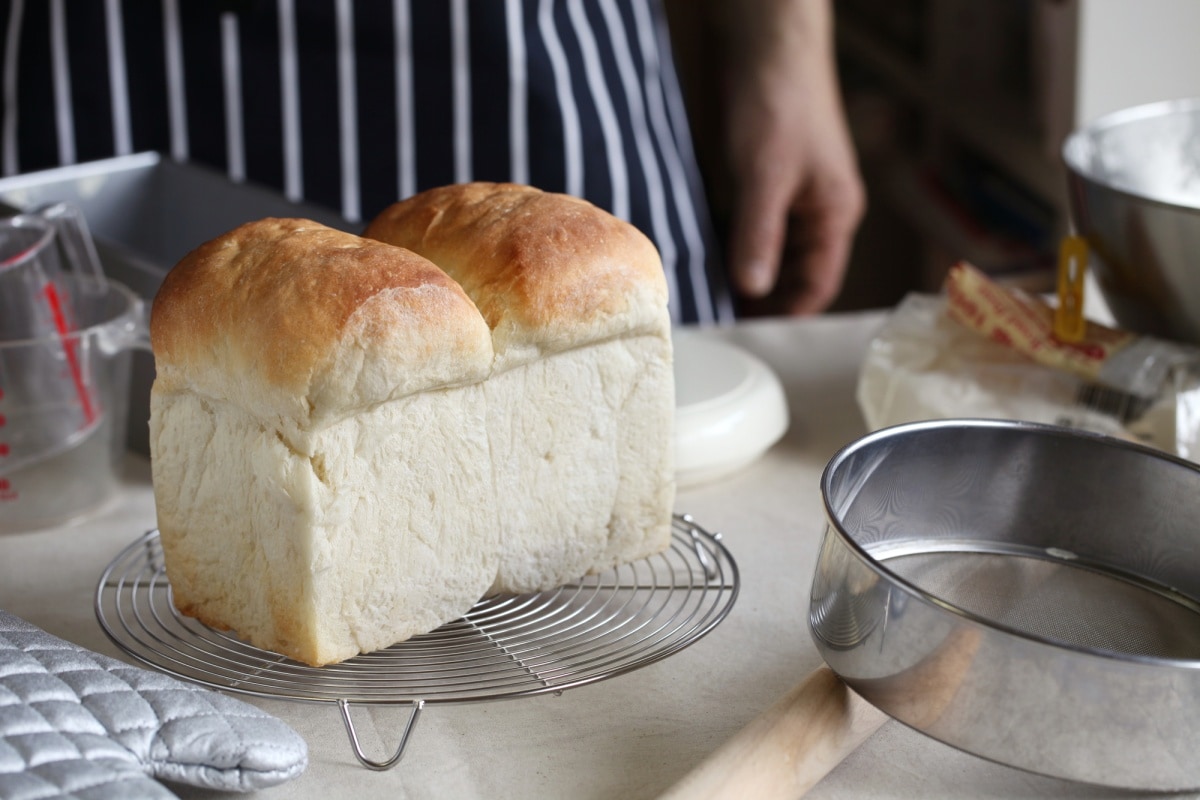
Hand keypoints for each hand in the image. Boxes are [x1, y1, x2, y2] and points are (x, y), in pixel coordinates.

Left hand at [717, 0, 865, 314]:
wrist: (766, 41)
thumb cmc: (780, 102)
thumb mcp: (765, 176)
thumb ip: (759, 234)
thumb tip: (753, 288)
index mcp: (835, 213)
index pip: (817, 283)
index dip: (787, 313)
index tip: (749, 335)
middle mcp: (818, 210)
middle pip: (794, 273)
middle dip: (762, 299)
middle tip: (719, 321)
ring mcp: (792, 195)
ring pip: (770, 251)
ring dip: (744, 274)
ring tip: (707, 298)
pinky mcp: (764, 180)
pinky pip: (752, 226)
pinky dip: (732, 245)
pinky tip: (704, 259)